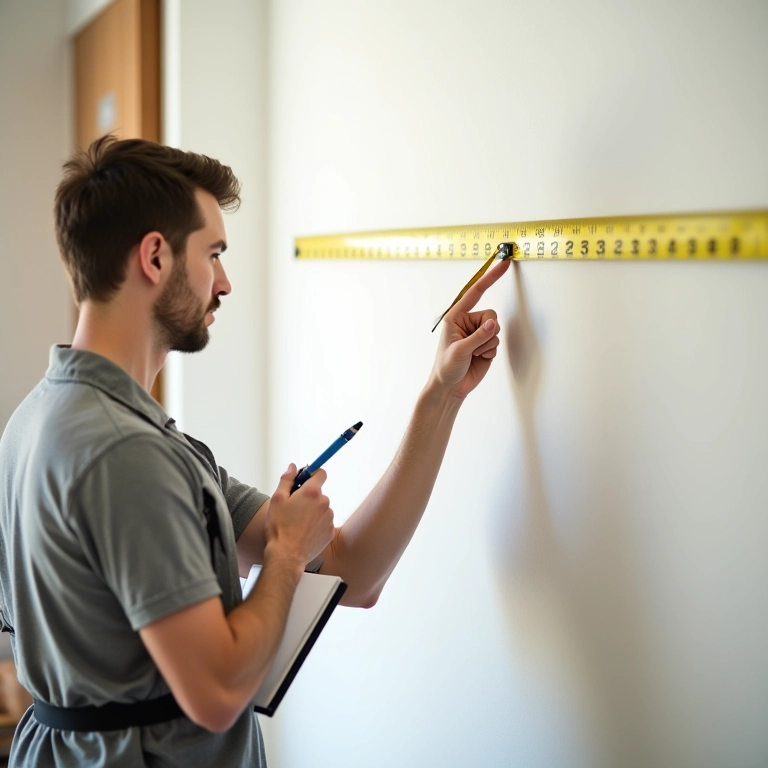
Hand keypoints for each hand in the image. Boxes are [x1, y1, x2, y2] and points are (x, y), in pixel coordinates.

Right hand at [264, 464, 334, 566]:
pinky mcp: (331, 532)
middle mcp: (325, 502)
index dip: (312, 474)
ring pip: (321, 508)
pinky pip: (324, 522)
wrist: (287, 555)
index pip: (320, 473)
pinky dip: (316, 524)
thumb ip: (287, 479)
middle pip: (319, 493)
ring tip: (298, 523)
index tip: (304, 479)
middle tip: (294, 507)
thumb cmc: (279, 528)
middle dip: (308, 496)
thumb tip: (293, 467)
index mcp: (312, 492)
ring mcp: (329, 518)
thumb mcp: (277, 499)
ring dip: (312, 511)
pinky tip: (304, 532)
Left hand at [428, 258, 509, 399]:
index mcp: (456, 317)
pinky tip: (479, 359)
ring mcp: (478, 334)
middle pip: (491, 316)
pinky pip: (497, 342)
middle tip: (474, 346)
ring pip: (496, 330)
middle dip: (487, 332)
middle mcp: (468, 322)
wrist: (450, 388)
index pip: (475, 292)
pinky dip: (490, 352)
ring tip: (473, 355)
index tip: (503, 264)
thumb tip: (493, 324)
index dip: (490, 277)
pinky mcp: (486, 345)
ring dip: (487, 345)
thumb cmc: (446, 367)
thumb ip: (478, 336)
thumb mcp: (460, 350)